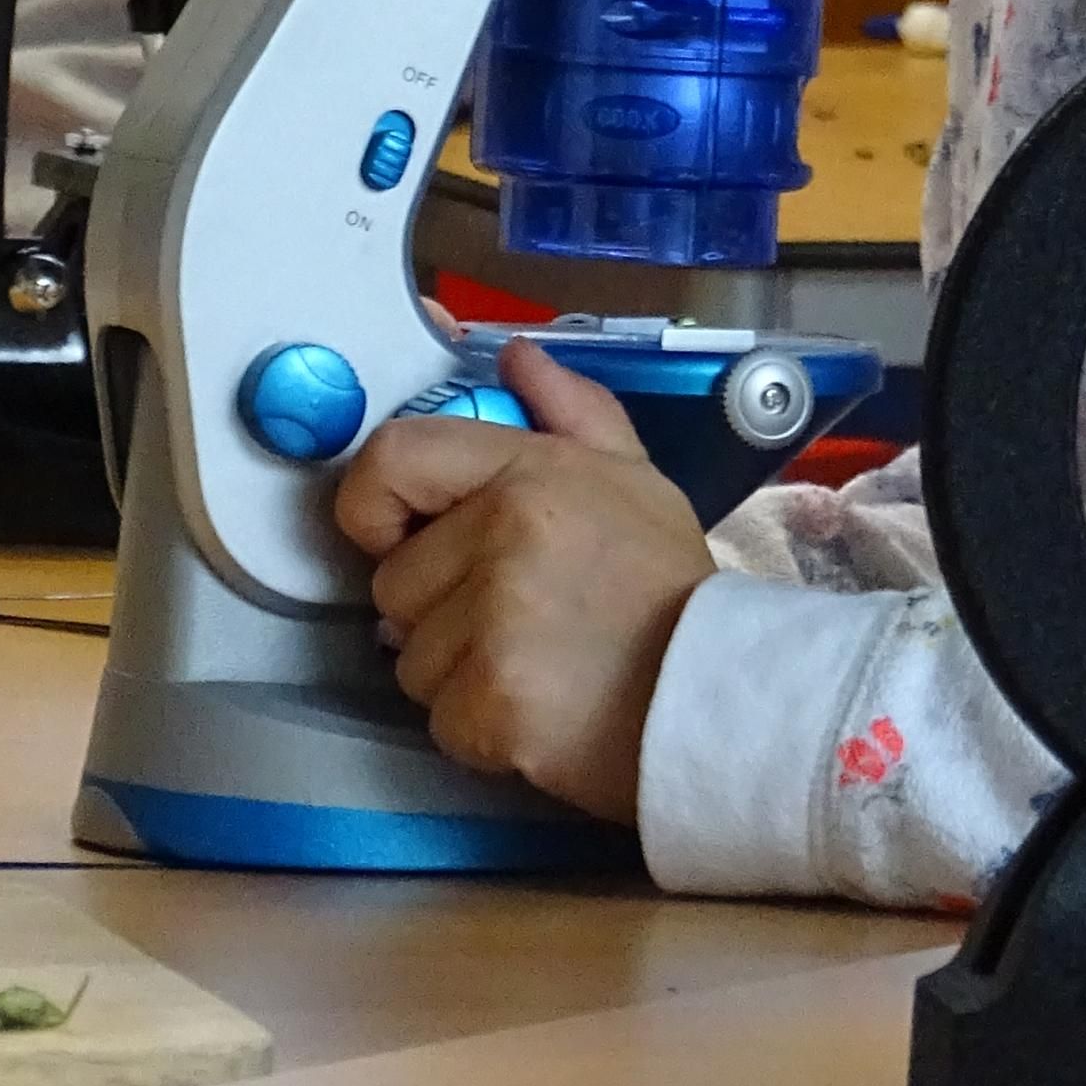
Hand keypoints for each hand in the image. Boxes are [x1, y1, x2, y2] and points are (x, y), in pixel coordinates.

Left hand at [333, 339, 715, 823]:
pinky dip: (478, 729)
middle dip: (439, 612)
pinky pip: (439, 719)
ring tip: (536, 667)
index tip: (401, 539)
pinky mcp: (491, 704)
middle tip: (518, 621)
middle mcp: (502, 536)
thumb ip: (571, 411)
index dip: (373, 504)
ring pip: (411, 660)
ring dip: (459, 674)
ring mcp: (493, 623)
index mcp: (527, 472)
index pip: (392, 459)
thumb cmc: (666, 586)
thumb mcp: (633, 478)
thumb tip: (515, 356)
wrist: (712, 694)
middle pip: (394, 585)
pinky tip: (538, 713)